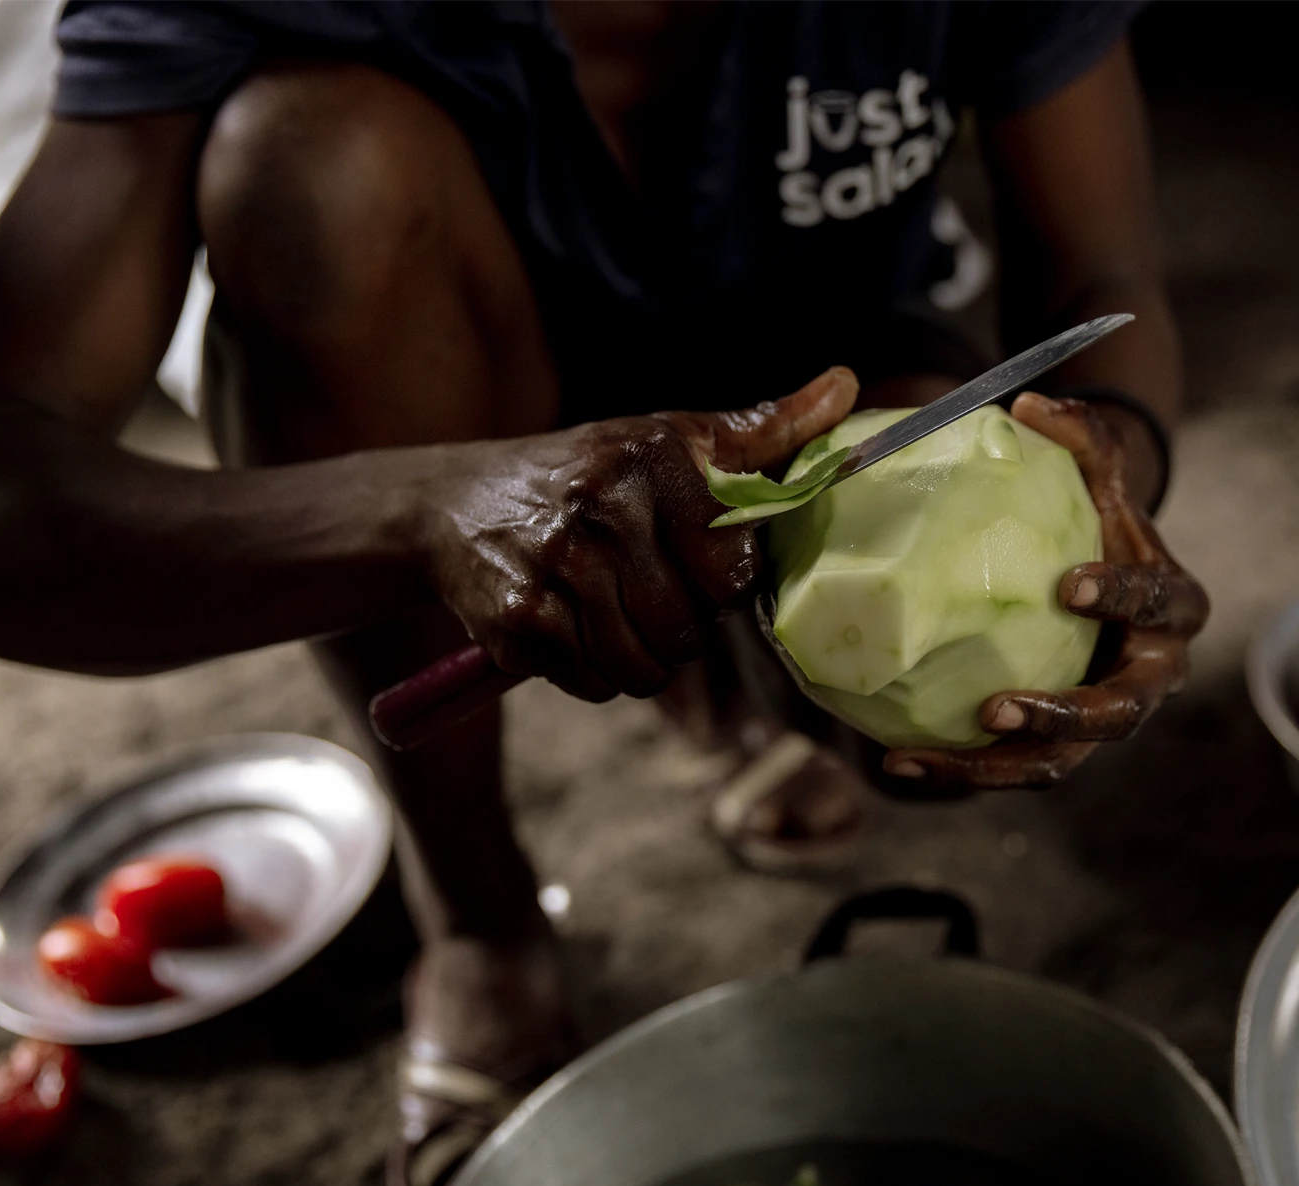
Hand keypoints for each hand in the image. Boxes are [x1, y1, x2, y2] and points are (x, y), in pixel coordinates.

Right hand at [418, 368, 857, 701]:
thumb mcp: (671, 438)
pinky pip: (594, 684)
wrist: (451, 503)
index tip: (692, 566)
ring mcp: (557, 565)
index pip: (732, 574)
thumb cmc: (588, 474)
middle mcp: (604, 505)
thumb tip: (847, 388)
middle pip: (689, 631)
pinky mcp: (518, 619)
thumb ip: (762, 429)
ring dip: (636, 659)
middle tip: (642, 592)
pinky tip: (567, 625)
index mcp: (653, 457)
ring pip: (644, 668)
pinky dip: (589, 673)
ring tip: (607, 612)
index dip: (719, 586)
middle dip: (676, 629)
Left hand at [883, 390, 1208, 787]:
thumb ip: (1082, 436)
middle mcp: (1152, 675)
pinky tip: (898, 759)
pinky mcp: (1063, 743)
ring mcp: (1106, 718)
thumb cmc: (1102, 521)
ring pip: (1061, 760)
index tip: (1068, 585)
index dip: (1122, 597)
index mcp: (1176, 609)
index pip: (1159, 604)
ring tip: (921, 756)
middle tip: (993, 706)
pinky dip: (960, 768)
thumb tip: (1030, 402)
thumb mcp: (1101, 476)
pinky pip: (1015, 766)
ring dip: (994, 765)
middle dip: (1062, 716)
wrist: (1105, 580)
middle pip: (1119, 711)